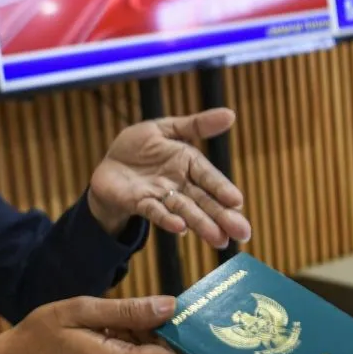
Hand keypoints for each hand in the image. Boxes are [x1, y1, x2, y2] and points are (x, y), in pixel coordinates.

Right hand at [0, 295, 189, 353]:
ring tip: (118, 329)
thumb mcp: (82, 310)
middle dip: (163, 342)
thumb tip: (171, 307)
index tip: (163, 314)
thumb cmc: (44, 331)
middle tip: (134, 320)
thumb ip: (128, 311)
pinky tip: (113, 341)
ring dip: (150, 349)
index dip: (177, 337)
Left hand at [88, 107, 250, 247]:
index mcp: (188, 163)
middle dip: (223, 217)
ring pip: (184, 211)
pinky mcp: (140, 204)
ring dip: (201, 224)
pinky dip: (167, 220)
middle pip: (204, 201)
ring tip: (219, 239)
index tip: (238, 201)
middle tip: (243, 233)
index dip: (223, 189)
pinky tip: (180, 228)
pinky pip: (155, 212)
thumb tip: (231, 114)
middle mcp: (179, 184)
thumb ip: (196, 125)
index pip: (210, 177)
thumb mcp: (165, 128)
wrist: (108, 165)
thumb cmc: (138, 146)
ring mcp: (161, 196)